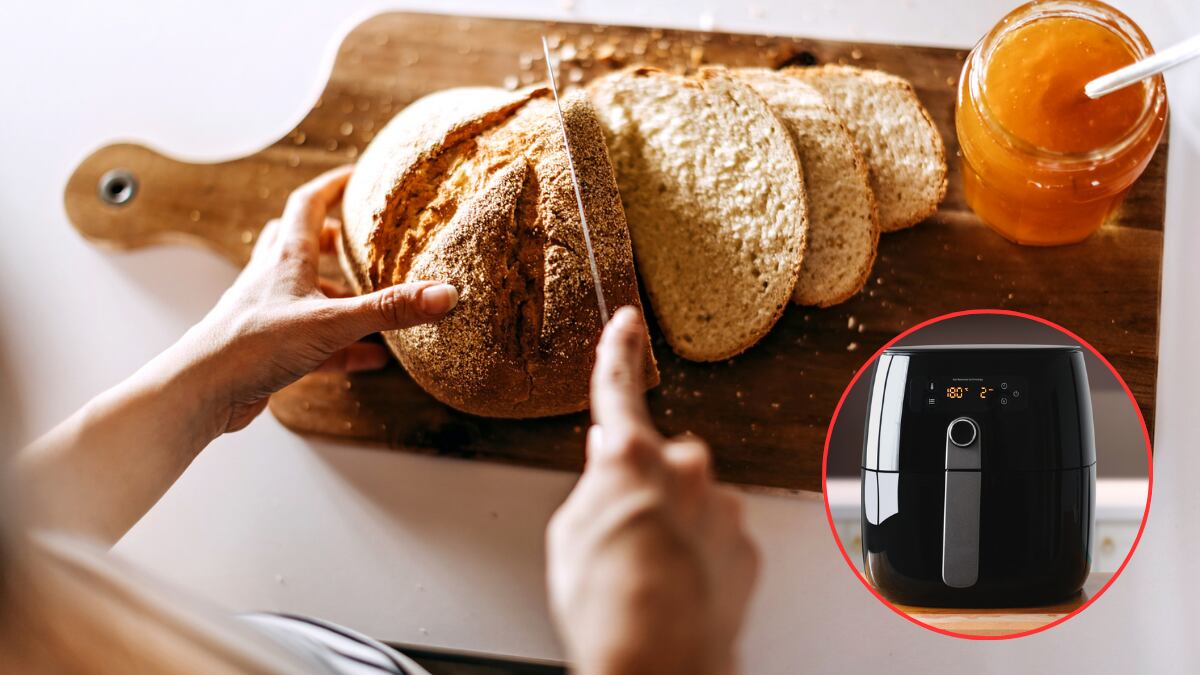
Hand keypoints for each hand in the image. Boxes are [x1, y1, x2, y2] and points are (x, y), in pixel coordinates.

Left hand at [178, 165, 458, 434]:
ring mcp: (269, 315)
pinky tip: (371, 360)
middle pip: (301, 243)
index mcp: (286, 259)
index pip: (308, 204)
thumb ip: (389, 309)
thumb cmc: (253, 346)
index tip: (357, 176)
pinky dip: (343, 346)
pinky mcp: (270, 350)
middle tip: (361, 240)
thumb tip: (444, 294)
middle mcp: (274, 280)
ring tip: (375, 304)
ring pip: (306, 292)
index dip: (333, 186)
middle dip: (332, 238)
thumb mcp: (332, 322)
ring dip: (338, 294)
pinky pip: (313, 340)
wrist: (202, 390)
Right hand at [546, 307, 759, 674]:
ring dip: (671, 527)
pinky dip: (698, 556)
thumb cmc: (608, 604)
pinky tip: (676, 586)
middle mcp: (685, 470)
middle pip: (659, 461)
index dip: (618, 351)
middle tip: (622, 536)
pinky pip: (715, 538)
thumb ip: (594, 485)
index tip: (626, 324)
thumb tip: (607, 460)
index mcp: (631, 456)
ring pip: (692, 503)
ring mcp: (720, 507)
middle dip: (643, 487)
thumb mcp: (570, 534)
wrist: (660, 660)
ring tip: (646, 575)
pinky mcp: (744, 545)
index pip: (618, 389)